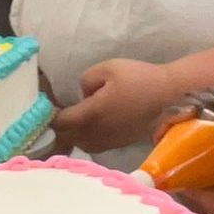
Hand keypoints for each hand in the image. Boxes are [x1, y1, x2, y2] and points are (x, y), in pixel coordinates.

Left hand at [53, 58, 178, 154]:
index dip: (50, 116)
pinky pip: (96, 146)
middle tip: (57, 114)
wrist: (167, 93)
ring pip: (82, 144)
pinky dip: (87, 139)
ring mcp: (110, 141)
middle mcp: (98, 133)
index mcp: (91, 114)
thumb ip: (85, 81)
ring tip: (72, 121)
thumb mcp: (106, 68)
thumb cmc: (137, 77)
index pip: (61, 122)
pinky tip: (90, 126)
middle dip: (60, 127)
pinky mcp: (120, 143)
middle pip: (69, 136)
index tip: (46, 108)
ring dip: (74, 135)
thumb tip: (83, 96)